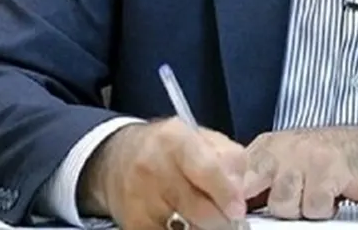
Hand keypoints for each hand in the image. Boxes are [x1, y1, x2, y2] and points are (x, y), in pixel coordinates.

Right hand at [79, 119, 247, 229]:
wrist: (117, 160)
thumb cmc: (167, 148)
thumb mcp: (201, 137)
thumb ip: (229, 157)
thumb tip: (240, 190)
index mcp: (175, 139)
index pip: (207, 169)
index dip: (226, 193)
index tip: (238, 209)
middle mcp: (153, 168)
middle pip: (199, 208)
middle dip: (221, 217)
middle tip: (228, 215)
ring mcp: (141, 200)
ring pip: (187, 228)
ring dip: (203, 226)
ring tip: (205, 214)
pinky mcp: (134, 225)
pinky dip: (185, 229)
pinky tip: (183, 220)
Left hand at [243, 125, 357, 219]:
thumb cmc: (323, 161)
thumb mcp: (284, 162)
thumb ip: (259, 178)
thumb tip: (232, 204)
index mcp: (266, 147)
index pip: (233, 174)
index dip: (233, 198)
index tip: (238, 214)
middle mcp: (281, 149)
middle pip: (251, 188)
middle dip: (263, 204)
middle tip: (284, 205)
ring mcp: (304, 157)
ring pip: (283, 204)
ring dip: (300, 209)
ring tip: (311, 196)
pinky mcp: (328, 169)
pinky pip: (314, 207)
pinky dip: (323, 209)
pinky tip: (330, 196)